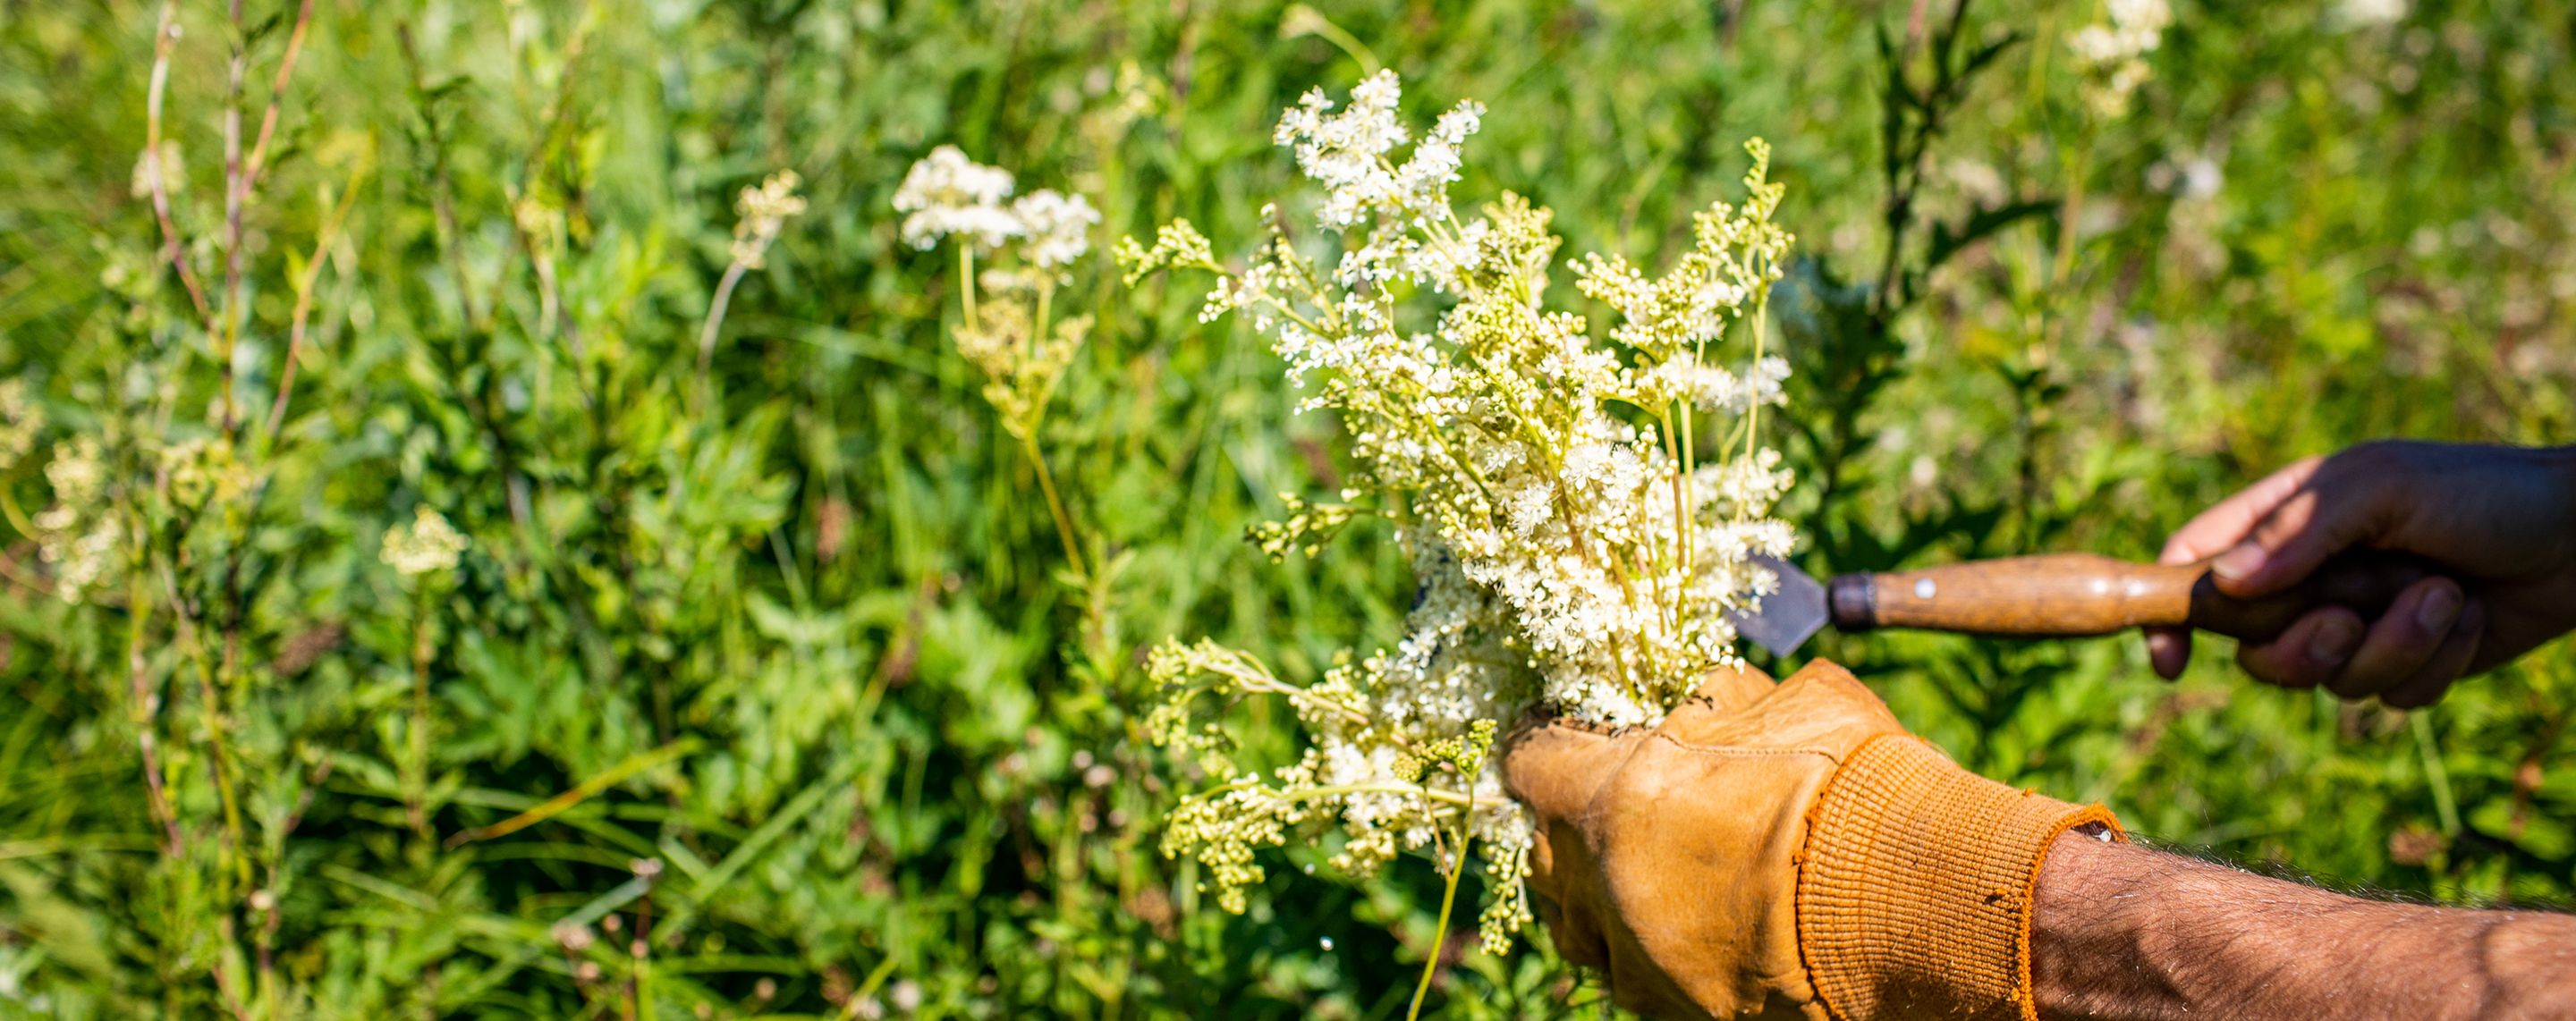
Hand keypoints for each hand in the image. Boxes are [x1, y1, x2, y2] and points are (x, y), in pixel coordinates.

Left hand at [1501, 658, 2118, 1020]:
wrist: (1921, 904)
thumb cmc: (1855, 788)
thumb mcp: (1787, 702)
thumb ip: (1720, 700)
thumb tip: (1704, 692)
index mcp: (1613, 800)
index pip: (1529, 764)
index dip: (1544, 744)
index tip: (1559, 734)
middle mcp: (1607, 889)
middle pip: (1545, 857)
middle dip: (1571, 829)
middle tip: (1613, 804)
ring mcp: (1642, 962)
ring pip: (1585, 931)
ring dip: (1603, 899)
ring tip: (1653, 872)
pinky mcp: (1685, 1013)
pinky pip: (1641, 978)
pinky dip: (1654, 950)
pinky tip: (1700, 926)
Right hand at [2144, 440, 2575, 705]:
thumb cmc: (2484, 492)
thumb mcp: (2384, 490)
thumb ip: (2299, 534)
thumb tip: (2223, 587)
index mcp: (2289, 521)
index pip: (2198, 563)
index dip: (2173, 612)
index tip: (2170, 659)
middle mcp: (2314, 577)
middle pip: (2257, 648)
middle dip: (2304, 647)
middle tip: (2348, 622)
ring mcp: (2360, 623)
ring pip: (2328, 681)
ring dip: (2392, 646)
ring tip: (2443, 596)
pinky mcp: (2409, 661)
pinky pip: (2390, 697)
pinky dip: (2433, 664)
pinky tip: (2467, 619)